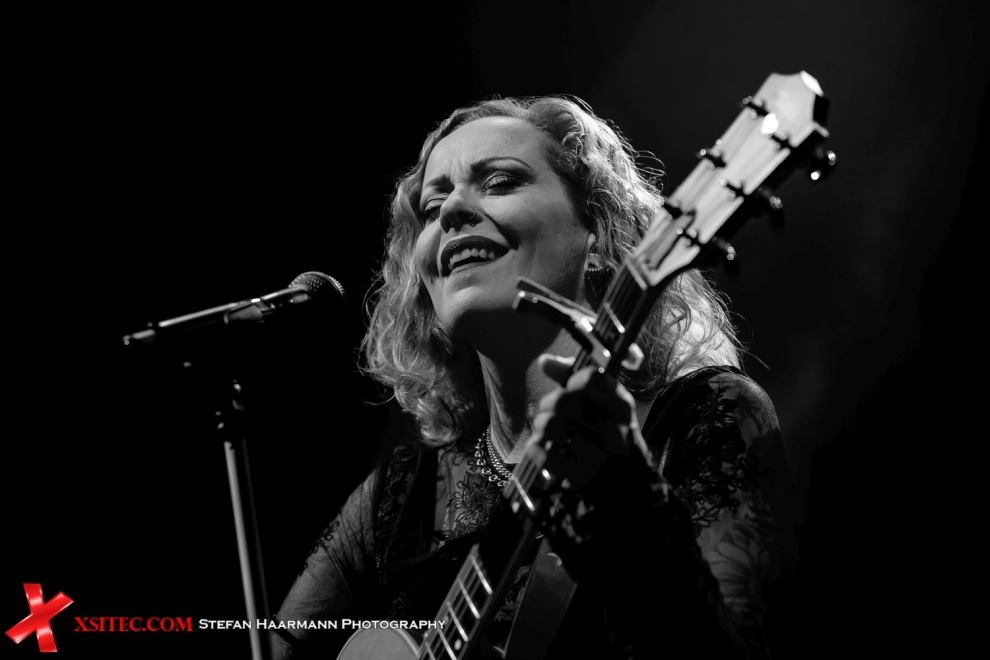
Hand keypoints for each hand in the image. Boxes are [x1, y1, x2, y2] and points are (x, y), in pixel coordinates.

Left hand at [525, 354, 648, 488]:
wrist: (632, 487)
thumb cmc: (613, 437)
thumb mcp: (607, 406)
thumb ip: (575, 379)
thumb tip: (545, 361)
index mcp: (621, 406)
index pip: (591, 377)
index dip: (573, 380)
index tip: (571, 388)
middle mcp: (614, 429)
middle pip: (564, 400)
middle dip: (548, 404)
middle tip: (550, 411)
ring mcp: (598, 455)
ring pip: (551, 425)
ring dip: (541, 425)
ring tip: (547, 430)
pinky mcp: (581, 477)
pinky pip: (543, 452)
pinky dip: (538, 448)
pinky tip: (547, 448)